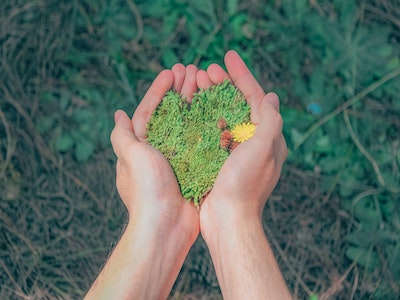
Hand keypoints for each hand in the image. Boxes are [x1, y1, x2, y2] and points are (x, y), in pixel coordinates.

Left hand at [111, 66, 198, 238]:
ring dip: (195, 103)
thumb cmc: (147, 189)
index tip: (171, 71)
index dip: (160, 90)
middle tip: (192, 70)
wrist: (166, 226)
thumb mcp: (131, 157)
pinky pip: (201, 141)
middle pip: (171, 114)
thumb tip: (119, 114)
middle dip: (180, 91)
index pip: (149, 110)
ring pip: (188, 124)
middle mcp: (159, 151)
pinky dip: (207, 125)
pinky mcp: (194, 168)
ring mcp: (178, 159)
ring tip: (205, 82)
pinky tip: (217, 110)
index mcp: (141, 146)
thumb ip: (123, 135)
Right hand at [198, 50, 286, 224]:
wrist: (228, 220)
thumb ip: (270, 121)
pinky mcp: (220, 160)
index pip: (256, 98)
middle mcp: (254, 142)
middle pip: (239, 104)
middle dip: (224, 84)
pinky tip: (192, 109)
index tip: (228, 56)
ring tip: (197, 83)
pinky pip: (213, 132)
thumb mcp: (262, 149)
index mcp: (268, 137)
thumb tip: (271, 96)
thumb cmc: (244, 185)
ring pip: (224, 116)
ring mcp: (236, 151)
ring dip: (212, 98)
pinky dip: (204, 118)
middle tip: (207, 69)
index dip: (242, 75)